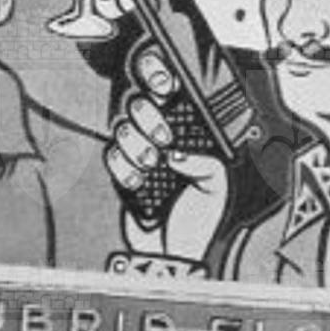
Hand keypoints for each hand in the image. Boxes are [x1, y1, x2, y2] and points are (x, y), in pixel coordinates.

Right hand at [106, 45, 229, 262]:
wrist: (172, 252)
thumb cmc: (198, 218)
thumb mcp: (216, 187)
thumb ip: (206, 164)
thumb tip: (177, 154)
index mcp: (186, 132)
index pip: (169, 93)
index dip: (161, 78)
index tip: (165, 86)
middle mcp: (159, 136)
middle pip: (141, 103)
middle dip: (148, 116)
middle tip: (162, 137)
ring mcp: (138, 151)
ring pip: (124, 128)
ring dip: (137, 145)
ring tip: (152, 164)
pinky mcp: (121, 171)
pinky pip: (113, 157)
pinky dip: (125, 169)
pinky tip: (139, 181)